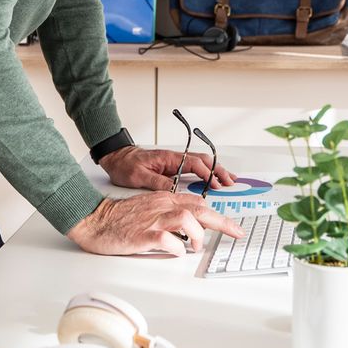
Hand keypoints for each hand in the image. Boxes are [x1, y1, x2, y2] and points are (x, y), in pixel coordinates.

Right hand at [67, 190, 245, 256]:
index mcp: (164, 199)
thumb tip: (190, 227)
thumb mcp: (149, 208)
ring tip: (193, 247)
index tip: (234, 227)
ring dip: (196, 235)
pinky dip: (176, 247)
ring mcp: (151, 220)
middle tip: (236, 233)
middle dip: (222, 222)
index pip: (198, 203)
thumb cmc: (119, 218)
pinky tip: (174, 251)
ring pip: (186, 219)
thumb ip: (169, 213)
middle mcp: (161, 206)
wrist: (94, 219)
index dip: (219, 216)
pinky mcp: (141, 234)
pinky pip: (166, 239)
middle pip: (199, 209)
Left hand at [99, 145, 234, 192]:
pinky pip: (194, 168)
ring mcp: (174, 162)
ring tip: (228, 180)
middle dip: (219, 170)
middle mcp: (174, 158)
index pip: (194, 164)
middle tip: (231, 182)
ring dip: (215, 171)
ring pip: (201, 164)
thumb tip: (174, 189)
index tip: (216, 185)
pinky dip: (206, 173)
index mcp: (168, 158)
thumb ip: (157, 182)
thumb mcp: (139, 176)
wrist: (116, 157)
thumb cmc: (125, 165)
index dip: (207, 174)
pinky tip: (211, 180)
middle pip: (203, 161)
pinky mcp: (173, 167)